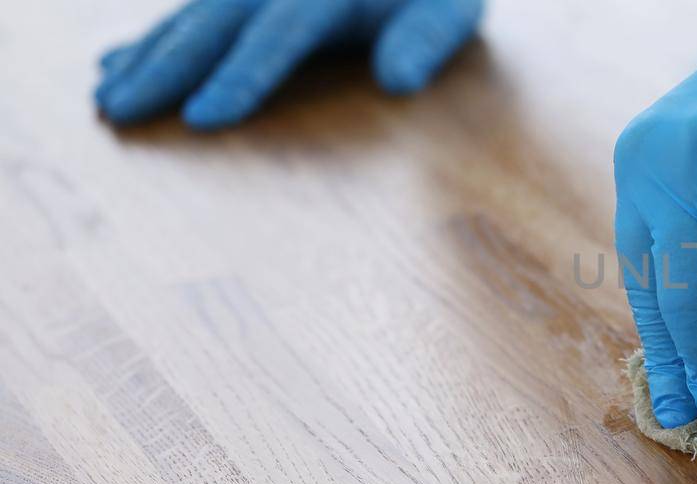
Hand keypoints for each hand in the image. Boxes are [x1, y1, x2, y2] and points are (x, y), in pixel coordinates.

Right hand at [95, 0, 482, 129]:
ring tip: (105, 98)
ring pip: (192, 14)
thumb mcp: (448, 12)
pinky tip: (112, 62)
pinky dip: (151, 37)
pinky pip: (191, 10)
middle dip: (166, 68)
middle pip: (217, 20)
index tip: (202, 117)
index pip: (280, 31)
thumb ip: (423, 43)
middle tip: (120, 114)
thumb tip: (398, 80)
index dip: (241, 74)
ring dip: (146, 56)